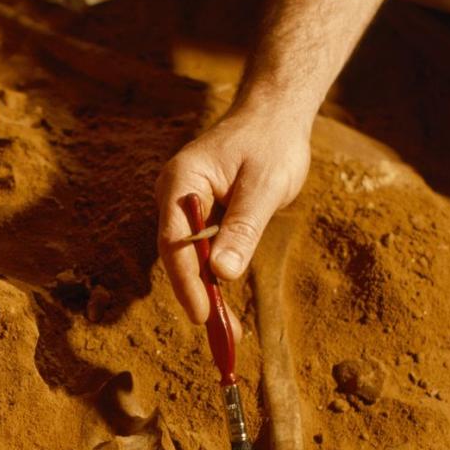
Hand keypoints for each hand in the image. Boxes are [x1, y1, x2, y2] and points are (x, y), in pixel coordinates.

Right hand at [155, 101, 311, 325]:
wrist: (275, 115)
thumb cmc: (270, 142)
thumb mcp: (263, 186)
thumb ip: (243, 228)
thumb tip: (223, 274)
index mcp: (181, 182)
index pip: (174, 240)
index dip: (186, 281)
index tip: (202, 314)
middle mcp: (176, 195)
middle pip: (178, 253)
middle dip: (197, 293)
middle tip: (220, 333)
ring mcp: (187, 205)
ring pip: (190, 256)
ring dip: (207, 290)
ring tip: (228, 328)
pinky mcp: (203, 213)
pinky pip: (204, 249)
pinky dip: (216, 274)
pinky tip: (228, 302)